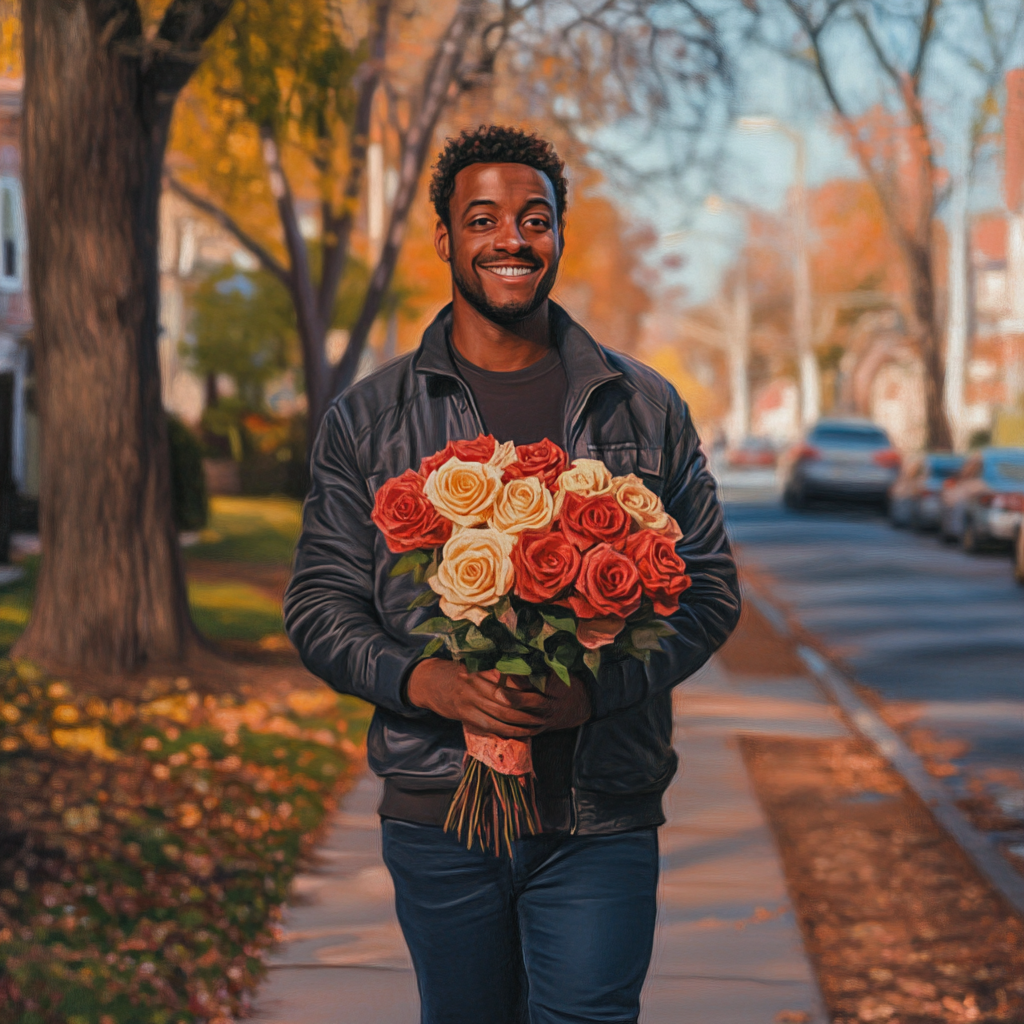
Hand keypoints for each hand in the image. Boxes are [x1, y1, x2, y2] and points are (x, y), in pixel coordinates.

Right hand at [406, 662, 590, 737]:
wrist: (429, 682)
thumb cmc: (459, 669)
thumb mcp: (476, 660)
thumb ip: (497, 665)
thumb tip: (529, 665)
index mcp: (479, 667)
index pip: (508, 677)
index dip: (528, 684)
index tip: (546, 687)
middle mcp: (473, 684)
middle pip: (507, 699)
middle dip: (530, 705)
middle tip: (549, 707)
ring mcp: (468, 701)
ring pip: (501, 716)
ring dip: (524, 722)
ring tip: (541, 723)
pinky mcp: (466, 716)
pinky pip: (492, 727)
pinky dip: (510, 732)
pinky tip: (525, 732)